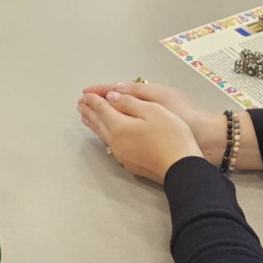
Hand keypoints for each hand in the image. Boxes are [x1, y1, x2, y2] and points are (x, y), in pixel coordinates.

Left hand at [78, 89, 202, 182]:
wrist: (181, 168)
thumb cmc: (171, 136)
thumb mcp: (153, 110)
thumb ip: (130, 102)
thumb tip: (112, 97)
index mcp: (120, 126)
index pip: (102, 109)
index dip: (94, 99)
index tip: (85, 93)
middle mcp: (116, 141)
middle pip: (99, 123)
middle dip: (89, 111)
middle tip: (81, 103)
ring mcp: (121, 154)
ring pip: (103, 135)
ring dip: (94, 123)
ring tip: (86, 117)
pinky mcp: (130, 163)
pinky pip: (110, 143)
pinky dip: (103, 134)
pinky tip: (105, 133)